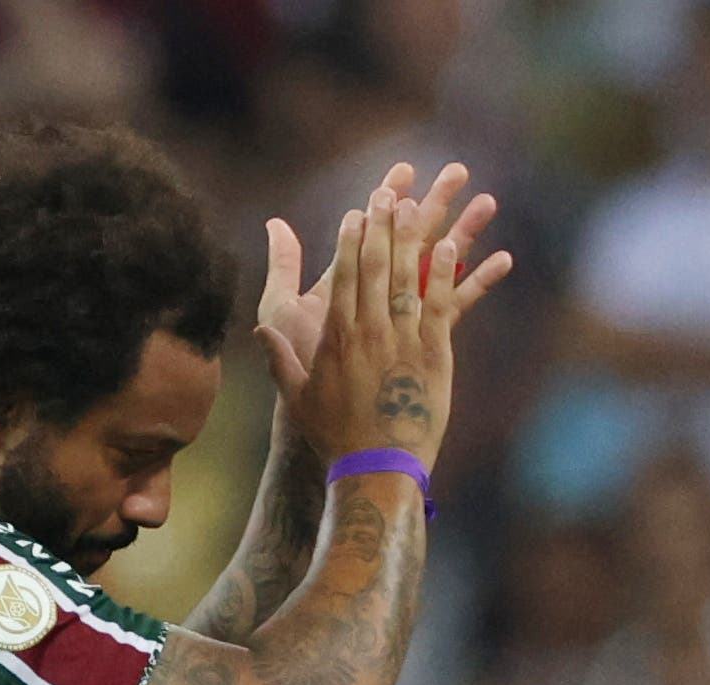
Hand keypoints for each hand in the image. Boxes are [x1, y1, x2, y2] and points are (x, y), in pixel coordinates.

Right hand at [277, 176, 511, 469]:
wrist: (376, 468)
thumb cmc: (333, 435)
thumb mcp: (296, 396)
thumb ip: (278, 357)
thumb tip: (258, 330)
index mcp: (336, 337)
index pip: (343, 276)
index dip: (351, 239)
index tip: (356, 212)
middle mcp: (369, 332)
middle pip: (375, 266)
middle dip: (381, 225)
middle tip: (386, 192)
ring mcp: (404, 341)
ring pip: (408, 278)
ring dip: (413, 237)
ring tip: (418, 204)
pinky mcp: (434, 355)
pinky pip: (442, 305)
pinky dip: (446, 274)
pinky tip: (451, 246)